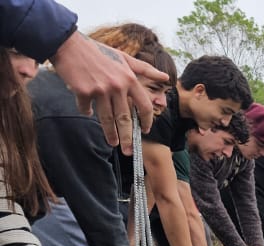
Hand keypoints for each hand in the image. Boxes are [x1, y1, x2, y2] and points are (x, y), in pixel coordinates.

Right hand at [49, 33, 168, 154]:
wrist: (68, 44)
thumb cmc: (98, 51)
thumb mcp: (124, 58)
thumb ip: (145, 70)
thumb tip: (166, 78)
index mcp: (129, 79)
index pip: (144, 106)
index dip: (146, 120)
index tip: (145, 131)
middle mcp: (117, 86)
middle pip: (125, 118)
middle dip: (127, 137)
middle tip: (129, 151)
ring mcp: (100, 90)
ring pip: (107, 118)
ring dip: (110, 134)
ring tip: (112, 143)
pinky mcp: (83, 92)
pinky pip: (86, 109)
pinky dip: (86, 112)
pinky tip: (87, 113)